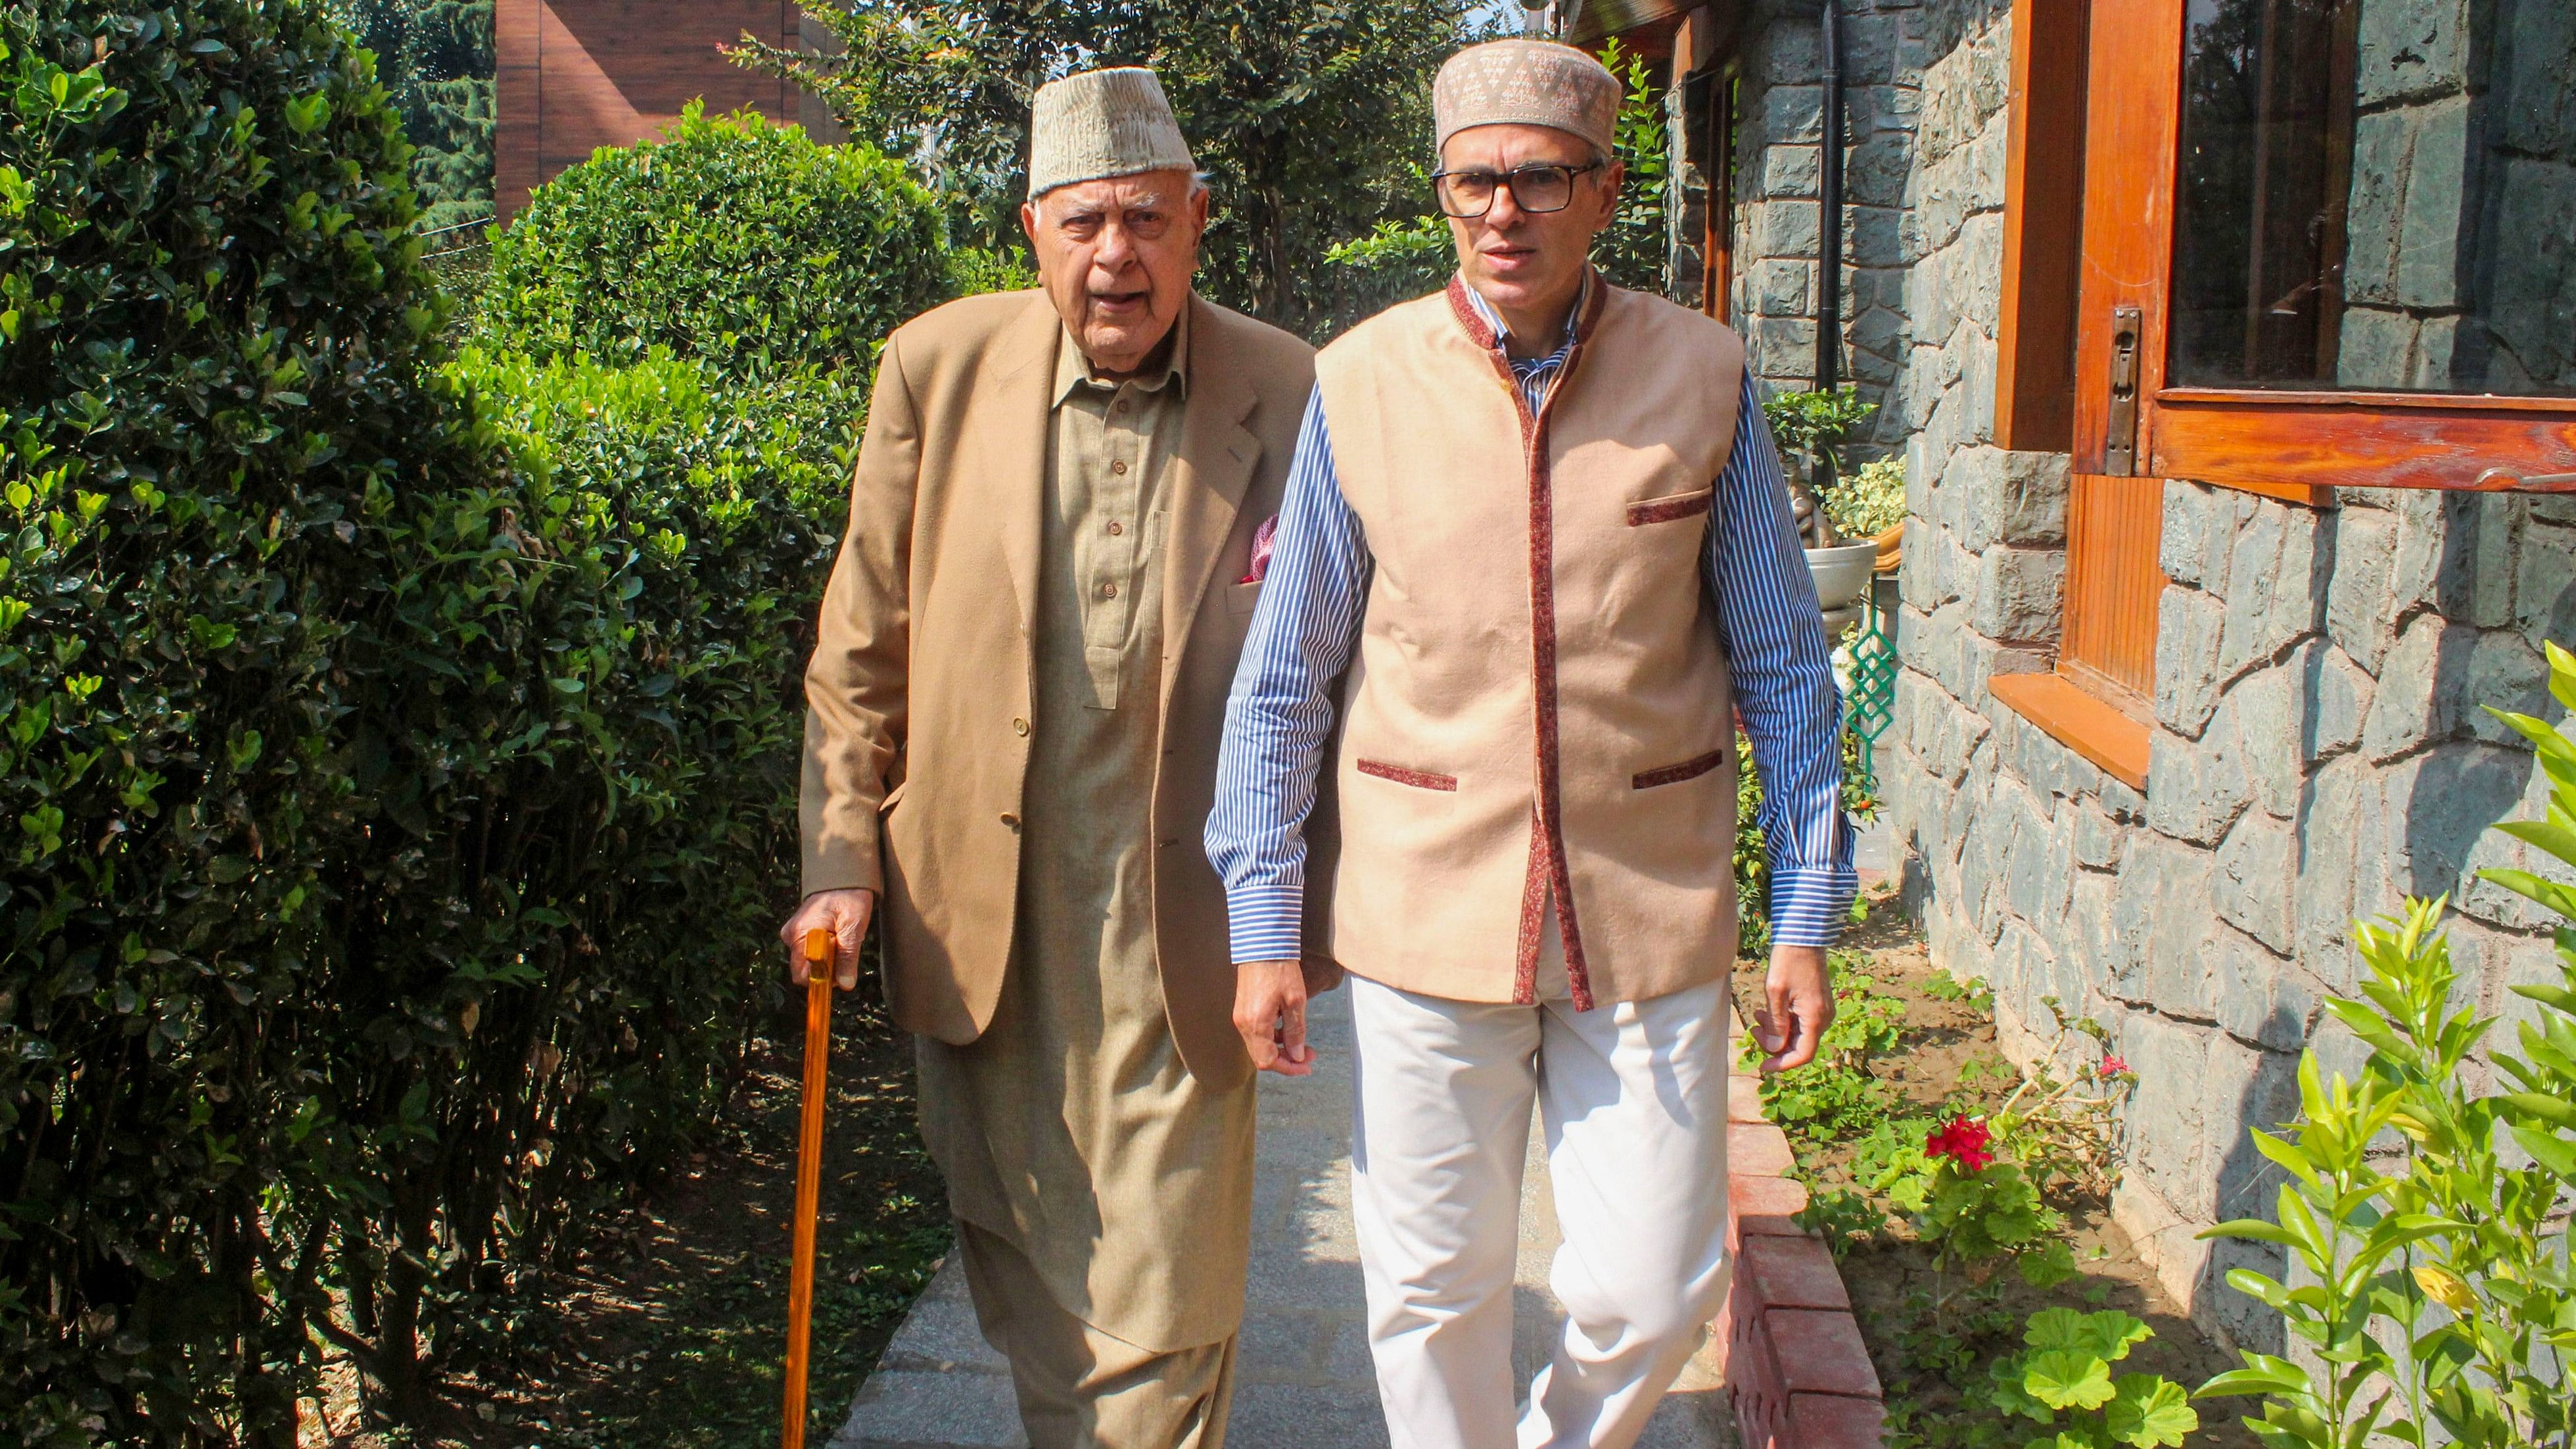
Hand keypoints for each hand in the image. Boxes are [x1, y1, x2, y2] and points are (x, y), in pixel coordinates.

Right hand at [781, 888, 874, 990]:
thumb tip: (845, 985)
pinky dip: (825, 950)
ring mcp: (792, 934)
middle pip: (804, 971)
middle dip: (826, 970)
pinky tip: (835, 935)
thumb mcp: (854, 926)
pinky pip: (809, 952)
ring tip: (841, 938)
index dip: (822, 980)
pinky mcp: (797, 932)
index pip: (802, 976)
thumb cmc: (849, 897)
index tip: (841, 970)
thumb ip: (848, 956)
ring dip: (828, 959)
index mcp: (801, 934)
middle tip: (844, 949)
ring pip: (809, 963)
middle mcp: (791, 936)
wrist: (843, 876)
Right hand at [1233, 958, 1313, 1075]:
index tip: (1306, 1065)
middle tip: (1308, 1055)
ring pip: (1259, 1046)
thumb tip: (1296, 1056)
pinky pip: (1257, 1033)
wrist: (1262, 945)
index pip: (1268, 1061)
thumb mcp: (1295, 1001)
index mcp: (1256, 1024)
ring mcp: (1241, 1017)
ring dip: (1280, 1049)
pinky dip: (1272, 1037)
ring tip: (1302, 1043)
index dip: (1289, 1068)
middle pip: (1262, 1057)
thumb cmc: (1280, 969)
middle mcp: (1244, 1024)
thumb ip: (1295, 1031)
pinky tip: (1288, 1029)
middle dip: (1286, 1060)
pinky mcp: (1243, 1010)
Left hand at [1754, 943, 1832, 1072]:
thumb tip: (1773, 1049)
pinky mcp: (1817, 1004)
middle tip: (1753, 1030)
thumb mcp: (1775, 993)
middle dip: (1774, 1044)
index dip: (1781, 1064)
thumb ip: (1775, 1024)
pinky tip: (1766, 1011)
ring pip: (1798, 1034)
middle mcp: (1823, 1018)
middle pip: (1799, 1046)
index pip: (1802, 1055)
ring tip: (1756, 1017)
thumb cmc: (1788, 961)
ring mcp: (1822, 1011)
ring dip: (1776, 1031)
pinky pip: (1800, 1022)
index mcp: (1815, 1018)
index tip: (1762, 1067)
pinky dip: (1783, 1022)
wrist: (1803, 936)